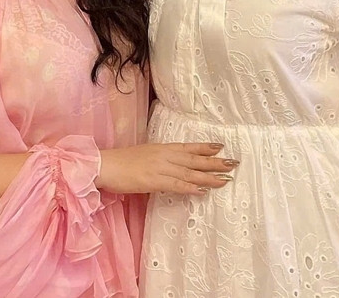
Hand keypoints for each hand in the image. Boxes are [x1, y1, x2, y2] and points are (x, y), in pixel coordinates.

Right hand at [97, 143, 236, 194]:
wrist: (104, 165)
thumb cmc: (121, 162)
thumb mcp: (144, 156)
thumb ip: (160, 160)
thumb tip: (173, 167)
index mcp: (161, 148)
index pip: (188, 147)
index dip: (205, 147)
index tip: (221, 147)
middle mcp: (164, 156)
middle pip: (193, 159)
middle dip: (214, 162)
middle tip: (233, 163)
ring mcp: (159, 167)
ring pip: (189, 172)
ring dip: (208, 176)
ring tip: (225, 179)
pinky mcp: (153, 180)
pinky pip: (175, 185)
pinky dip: (190, 187)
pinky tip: (202, 191)